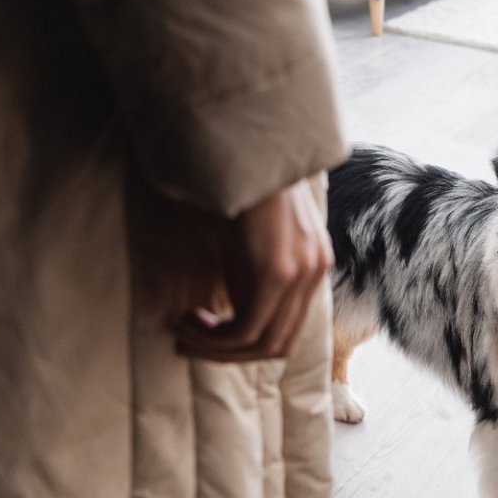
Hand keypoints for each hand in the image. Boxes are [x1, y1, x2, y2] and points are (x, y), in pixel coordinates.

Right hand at [175, 180, 332, 361]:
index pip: (286, 328)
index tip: (202, 331)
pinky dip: (213, 336)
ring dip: (214, 348)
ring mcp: (301, 272)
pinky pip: (247, 328)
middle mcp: (315, 271)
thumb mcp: (244, 235)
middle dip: (226, 354)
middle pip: (278, 345)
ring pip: (262, 343)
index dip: (243, 345)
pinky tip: (187, 318)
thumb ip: (245, 271)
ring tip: (182, 329)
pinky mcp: (278, 271)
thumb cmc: (232, 180)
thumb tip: (224, 310)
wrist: (239, 143)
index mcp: (313, 263)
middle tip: (186, 341)